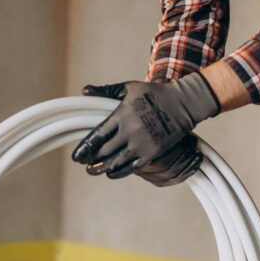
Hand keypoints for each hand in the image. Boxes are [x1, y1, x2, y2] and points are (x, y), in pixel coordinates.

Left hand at [72, 75, 219, 179]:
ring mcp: (142, 143)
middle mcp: (130, 130)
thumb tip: (85, 91)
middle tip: (83, 163)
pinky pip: (132, 167)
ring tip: (92, 171)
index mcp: (122, 114)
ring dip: (102, 168)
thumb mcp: (129, 88)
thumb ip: (106, 91)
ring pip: (116, 161)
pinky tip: (111, 173)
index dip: (85, 147)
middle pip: (105, 150)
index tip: (77, 155)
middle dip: (91, 159)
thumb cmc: (154, 93)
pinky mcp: (153, 152)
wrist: (182, 103)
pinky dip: (119, 172)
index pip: (97, 135)